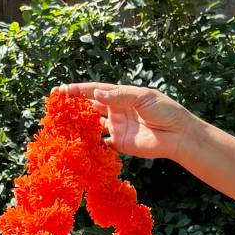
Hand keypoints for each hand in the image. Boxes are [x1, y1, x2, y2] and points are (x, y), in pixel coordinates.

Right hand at [54, 83, 196, 162]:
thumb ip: (120, 96)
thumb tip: (96, 94)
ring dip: (78, 124)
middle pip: (90, 107)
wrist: (178, 135)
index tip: (61, 91)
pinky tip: (78, 144)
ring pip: (92, 125)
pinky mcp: (119, 144)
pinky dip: (90, 144)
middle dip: (74, 106)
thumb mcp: (143, 98)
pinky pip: (100, 144)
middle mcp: (116, 111)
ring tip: (62, 125)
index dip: (78, 90)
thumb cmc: (165, 111)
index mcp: (121, 96)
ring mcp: (116, 128)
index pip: (95, 91)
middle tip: (56, 107)